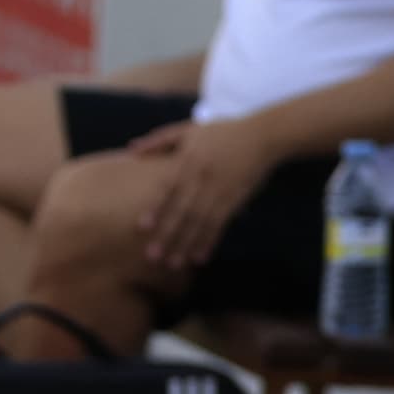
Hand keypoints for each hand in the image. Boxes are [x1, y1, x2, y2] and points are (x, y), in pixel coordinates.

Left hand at [127, 115, 282, 276]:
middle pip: (183, 211)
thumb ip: (160, 140)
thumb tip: (131, 150)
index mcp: (189, 161)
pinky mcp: (235, 200)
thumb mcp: (189, 129)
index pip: (168, 188)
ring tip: (173, 264)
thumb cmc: (222, 132)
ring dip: (186, 244)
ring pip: (200, 222)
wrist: (262, 135)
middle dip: (168, 234)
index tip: (142, 228)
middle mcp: (203, 178)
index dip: (156, 208)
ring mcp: (220, 191)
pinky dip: (209, 241)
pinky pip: (220, 224)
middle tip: (153, 256)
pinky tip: (200, 258)